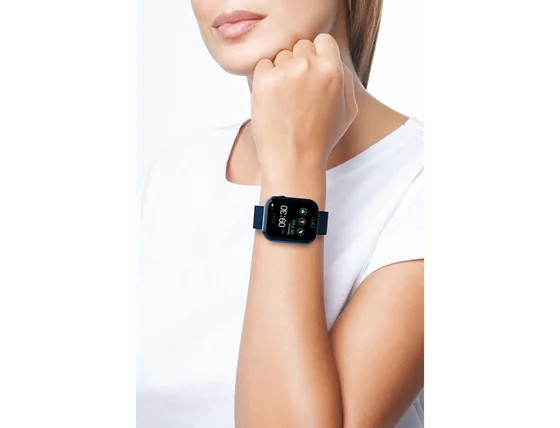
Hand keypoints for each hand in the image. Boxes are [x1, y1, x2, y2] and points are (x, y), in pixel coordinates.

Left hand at [250, 33, 357, 182]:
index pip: (323, 40)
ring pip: (281, 56)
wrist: (293, 160)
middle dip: (299, 64)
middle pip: (301, 46)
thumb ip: (345, 79)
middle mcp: (309, 66)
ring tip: (286, 101)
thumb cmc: (321, 138)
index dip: (318, 56)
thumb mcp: (348, 110)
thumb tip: (333, 59)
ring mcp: (284, 72)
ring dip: (282, 72)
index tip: (313, 75)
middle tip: (299, 93)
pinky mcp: (263, 81)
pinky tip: (273, 100)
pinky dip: (265, 79)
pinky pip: (263, 65)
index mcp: (333, 69)